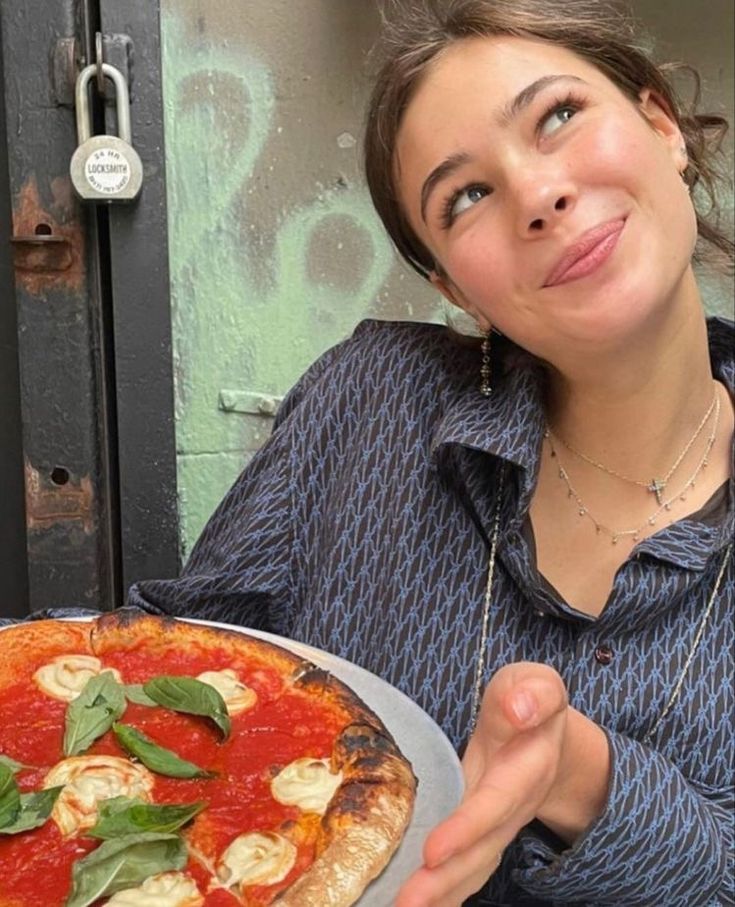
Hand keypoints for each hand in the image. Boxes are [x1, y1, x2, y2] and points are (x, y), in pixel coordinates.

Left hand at [396, 662, 568, 906]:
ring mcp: (496, 828)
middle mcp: (512, 808)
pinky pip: (461, 871)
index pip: (494, 803)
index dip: (467, 828)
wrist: (546, 733)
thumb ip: (533, 692)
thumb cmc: (528, 700)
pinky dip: (440, 895)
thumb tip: (518, 707)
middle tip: (406, 902)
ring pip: (470, 870)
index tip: (433, 851)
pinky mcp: (479, 836)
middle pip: (480, 853)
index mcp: (525, 769)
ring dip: (439, 896)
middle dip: (445, 880)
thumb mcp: (537, 682)